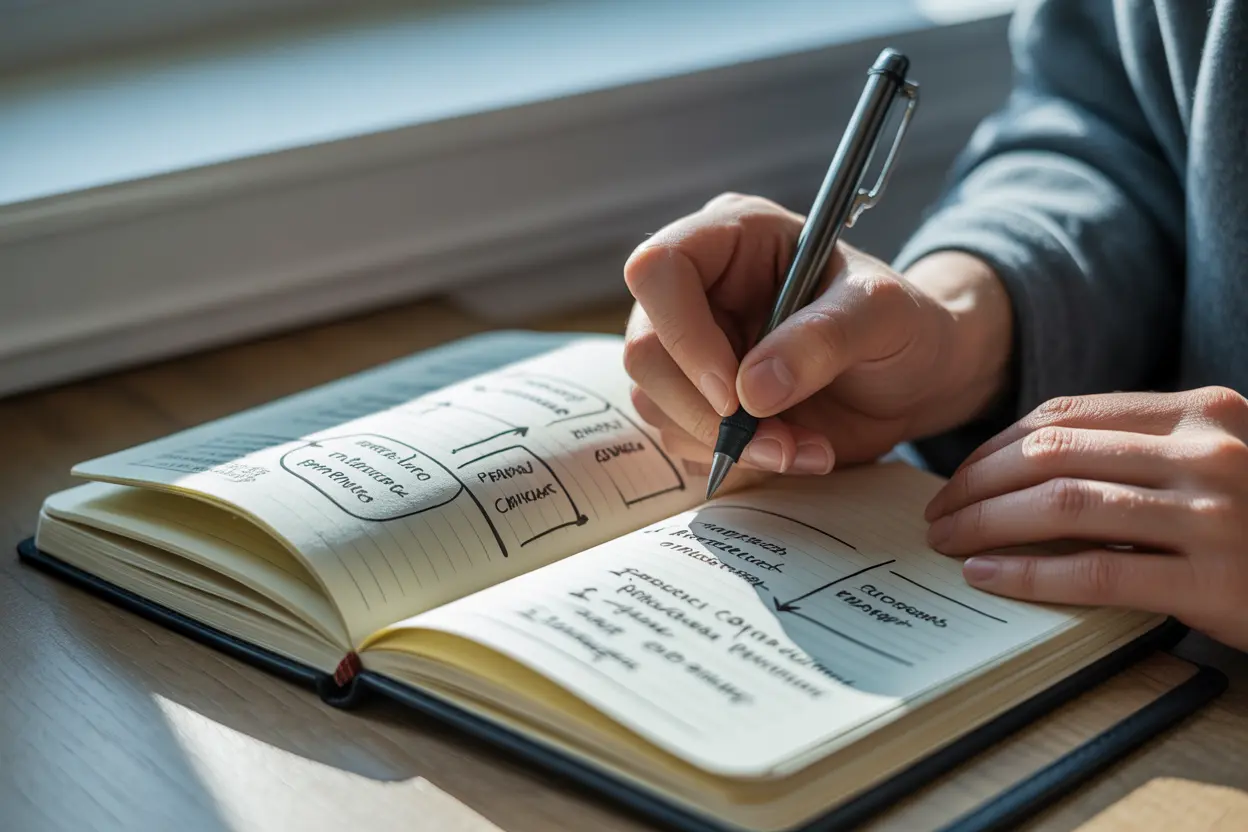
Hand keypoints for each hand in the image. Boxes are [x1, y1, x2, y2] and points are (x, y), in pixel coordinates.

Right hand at [622, 193, 1012, 473]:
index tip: (736, 393)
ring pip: (654, 402)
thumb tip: (752, 391)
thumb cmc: (903, 325)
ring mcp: (691, 346)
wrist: (916, 379)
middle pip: (644, 349)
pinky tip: (792, 451)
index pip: (659, 269)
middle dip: (706, 410)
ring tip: (801, 447)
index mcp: (732, 237)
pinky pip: (681, 436)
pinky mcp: (698, 397)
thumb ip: (823, 339)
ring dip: (726, 441)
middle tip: (777, 439)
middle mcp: (699, 289)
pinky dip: (734, 458)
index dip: (683, 334)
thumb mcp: (882, 316)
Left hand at [925, 387, 1247, 650]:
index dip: (994, 448)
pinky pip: (1097, 572)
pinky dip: (1029, 574)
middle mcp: (1210, 450)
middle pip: (1052, 455)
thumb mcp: (1215, 461)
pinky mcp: (1218, 580)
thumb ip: (1140, 452)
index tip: (957, 476)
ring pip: (1063, 505)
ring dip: (988, 525)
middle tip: (939, 514)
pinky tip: (989, 577)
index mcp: (1203, 411)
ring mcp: (1215, 513)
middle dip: (976, 485)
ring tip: (950, 544)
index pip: (1065, 416)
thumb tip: (1027, 469)